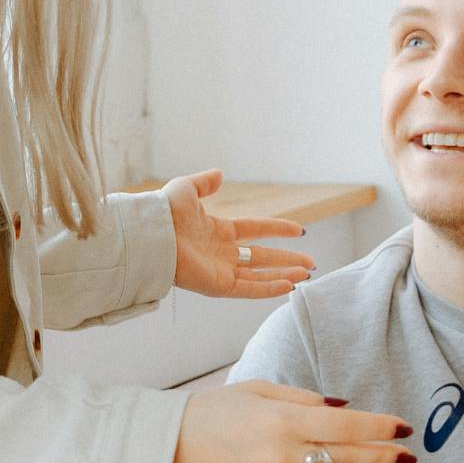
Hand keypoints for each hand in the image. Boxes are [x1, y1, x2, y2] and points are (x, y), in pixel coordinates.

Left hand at [164, 169, 315, 299]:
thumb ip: (204, 183)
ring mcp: (221, 270)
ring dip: (283, 274)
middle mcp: (223, 252)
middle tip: (310, 263)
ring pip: (260, 275)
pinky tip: (289, 285)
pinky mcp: (218, 286)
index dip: (277, 229)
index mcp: (218, 230)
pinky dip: (269, 288)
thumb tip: (220, 174)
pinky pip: (249, 288)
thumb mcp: (187, 189)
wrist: (153, 233)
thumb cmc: (165, 211)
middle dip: (287, 259)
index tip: (299, 230)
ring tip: (306, 275)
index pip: (255, 230)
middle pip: (262, 257)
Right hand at [169, 382, 411, 462]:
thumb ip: (302, 398)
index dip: (379, 427)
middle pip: (347, 457)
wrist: (166, 447)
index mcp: (280, 419)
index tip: (403, 426)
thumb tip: (343, 407)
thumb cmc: (210, 411)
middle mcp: (281, 454)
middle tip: (410, 452)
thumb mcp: (256, 390)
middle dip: (383, 454)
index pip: (344, 426)